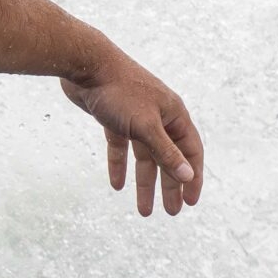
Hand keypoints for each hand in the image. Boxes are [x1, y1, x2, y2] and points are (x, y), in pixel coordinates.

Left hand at [61, 54, 203, 215]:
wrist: (84, 65)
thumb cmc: (118, 91)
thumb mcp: (145, 125)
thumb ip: (166, 152)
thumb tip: (188, 176)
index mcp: (173, 115)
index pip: (191, 152)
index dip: (192, 178)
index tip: (190, 202)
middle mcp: (158, 116)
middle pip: (168, 157)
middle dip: (170, 186)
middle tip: (171, 212)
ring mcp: (135, 117)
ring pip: (144, 156)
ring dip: (144, 182)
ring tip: (144, 210)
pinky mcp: (113, 118)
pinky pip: (120, 147)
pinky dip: (119, 165)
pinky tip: (116, 185)